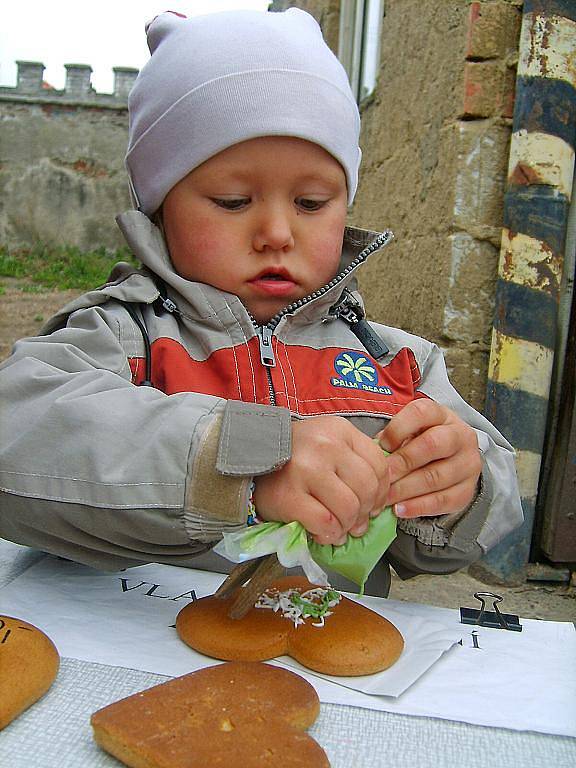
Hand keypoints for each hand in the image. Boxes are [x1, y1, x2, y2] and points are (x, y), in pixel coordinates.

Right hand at [253, 416, 389, 545]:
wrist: (248, 459)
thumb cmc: (294, 455)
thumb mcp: (328, 443)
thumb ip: (355, 462)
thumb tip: (379, 499)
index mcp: (339, 430)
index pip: (379, 465)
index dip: (381, 492)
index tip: (371, 505)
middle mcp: (325, 446)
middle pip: (367, 488)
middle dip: (365, 513)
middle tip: (355, 523)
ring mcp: (306, 469)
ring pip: (349, 508)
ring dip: (347, 526)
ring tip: (338, 529)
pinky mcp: (289, 495)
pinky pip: (325, 522)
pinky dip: (329, 534)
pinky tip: (322, 533)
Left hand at [377, 399, 480, 518]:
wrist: (451, 462)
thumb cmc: (419, 443)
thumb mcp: (408, 433)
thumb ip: (392, 439)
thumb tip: (372, 455)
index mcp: (441, 414)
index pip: (421, 412)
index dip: (398, 428)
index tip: (382, 445)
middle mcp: (460, 435)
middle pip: (433, 445)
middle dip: (403, 462)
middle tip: (382, 476)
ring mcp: (468, 463)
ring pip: (437, 476)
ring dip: (406, 489)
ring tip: (385, 497)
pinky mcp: (468, 489)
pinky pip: (443, 501)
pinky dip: (418, 507)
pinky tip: (399, 510)